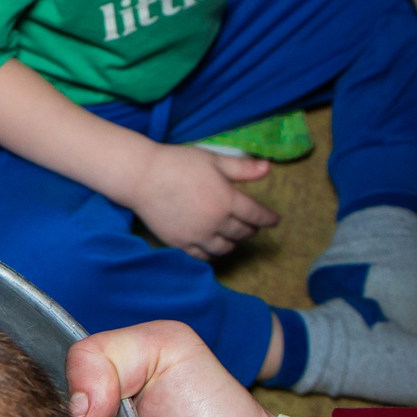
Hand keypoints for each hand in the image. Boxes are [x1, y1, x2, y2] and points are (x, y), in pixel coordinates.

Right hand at [126, 143, 278, 257]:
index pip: (256, 215)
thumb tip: (268, 168)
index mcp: (227, 200)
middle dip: (250, 230)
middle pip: (242, 233)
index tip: (274, 220)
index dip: (268, 218)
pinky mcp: (180, 243)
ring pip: (224, 248)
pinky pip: (203, 256)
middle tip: (251, 225)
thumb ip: (242, 168)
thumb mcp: (213, 160)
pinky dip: (212, 253)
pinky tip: (212, 246)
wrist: (142, 177)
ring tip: (232, 236)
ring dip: (233, 242)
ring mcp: (197, 236)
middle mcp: (216, 222)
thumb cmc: (178, 163)